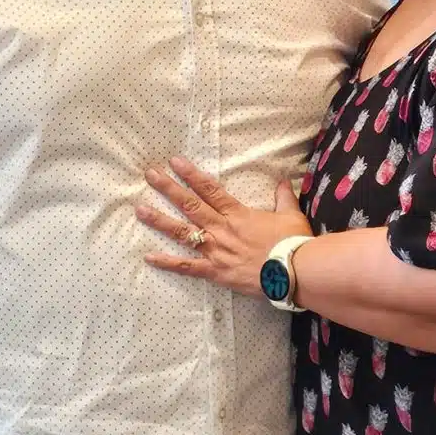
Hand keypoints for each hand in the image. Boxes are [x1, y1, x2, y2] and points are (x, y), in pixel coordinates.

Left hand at [137, 158, 311, 298]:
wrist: (295, 272)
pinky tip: (149, 256)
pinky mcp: (215, 272)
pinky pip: (187, 267)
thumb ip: (283, 196)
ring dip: (160, 221)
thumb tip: (282, 180)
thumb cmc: (293, 243)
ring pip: (183, 233)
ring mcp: (216, 251)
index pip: (210, 190)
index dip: (191, 175)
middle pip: (190, 205)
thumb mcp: (291, 214)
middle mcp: (222, 229)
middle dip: (169, 188)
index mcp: (238, 214)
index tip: (175, 162)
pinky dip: (168, 263)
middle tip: (150, 174)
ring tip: (140, 209)